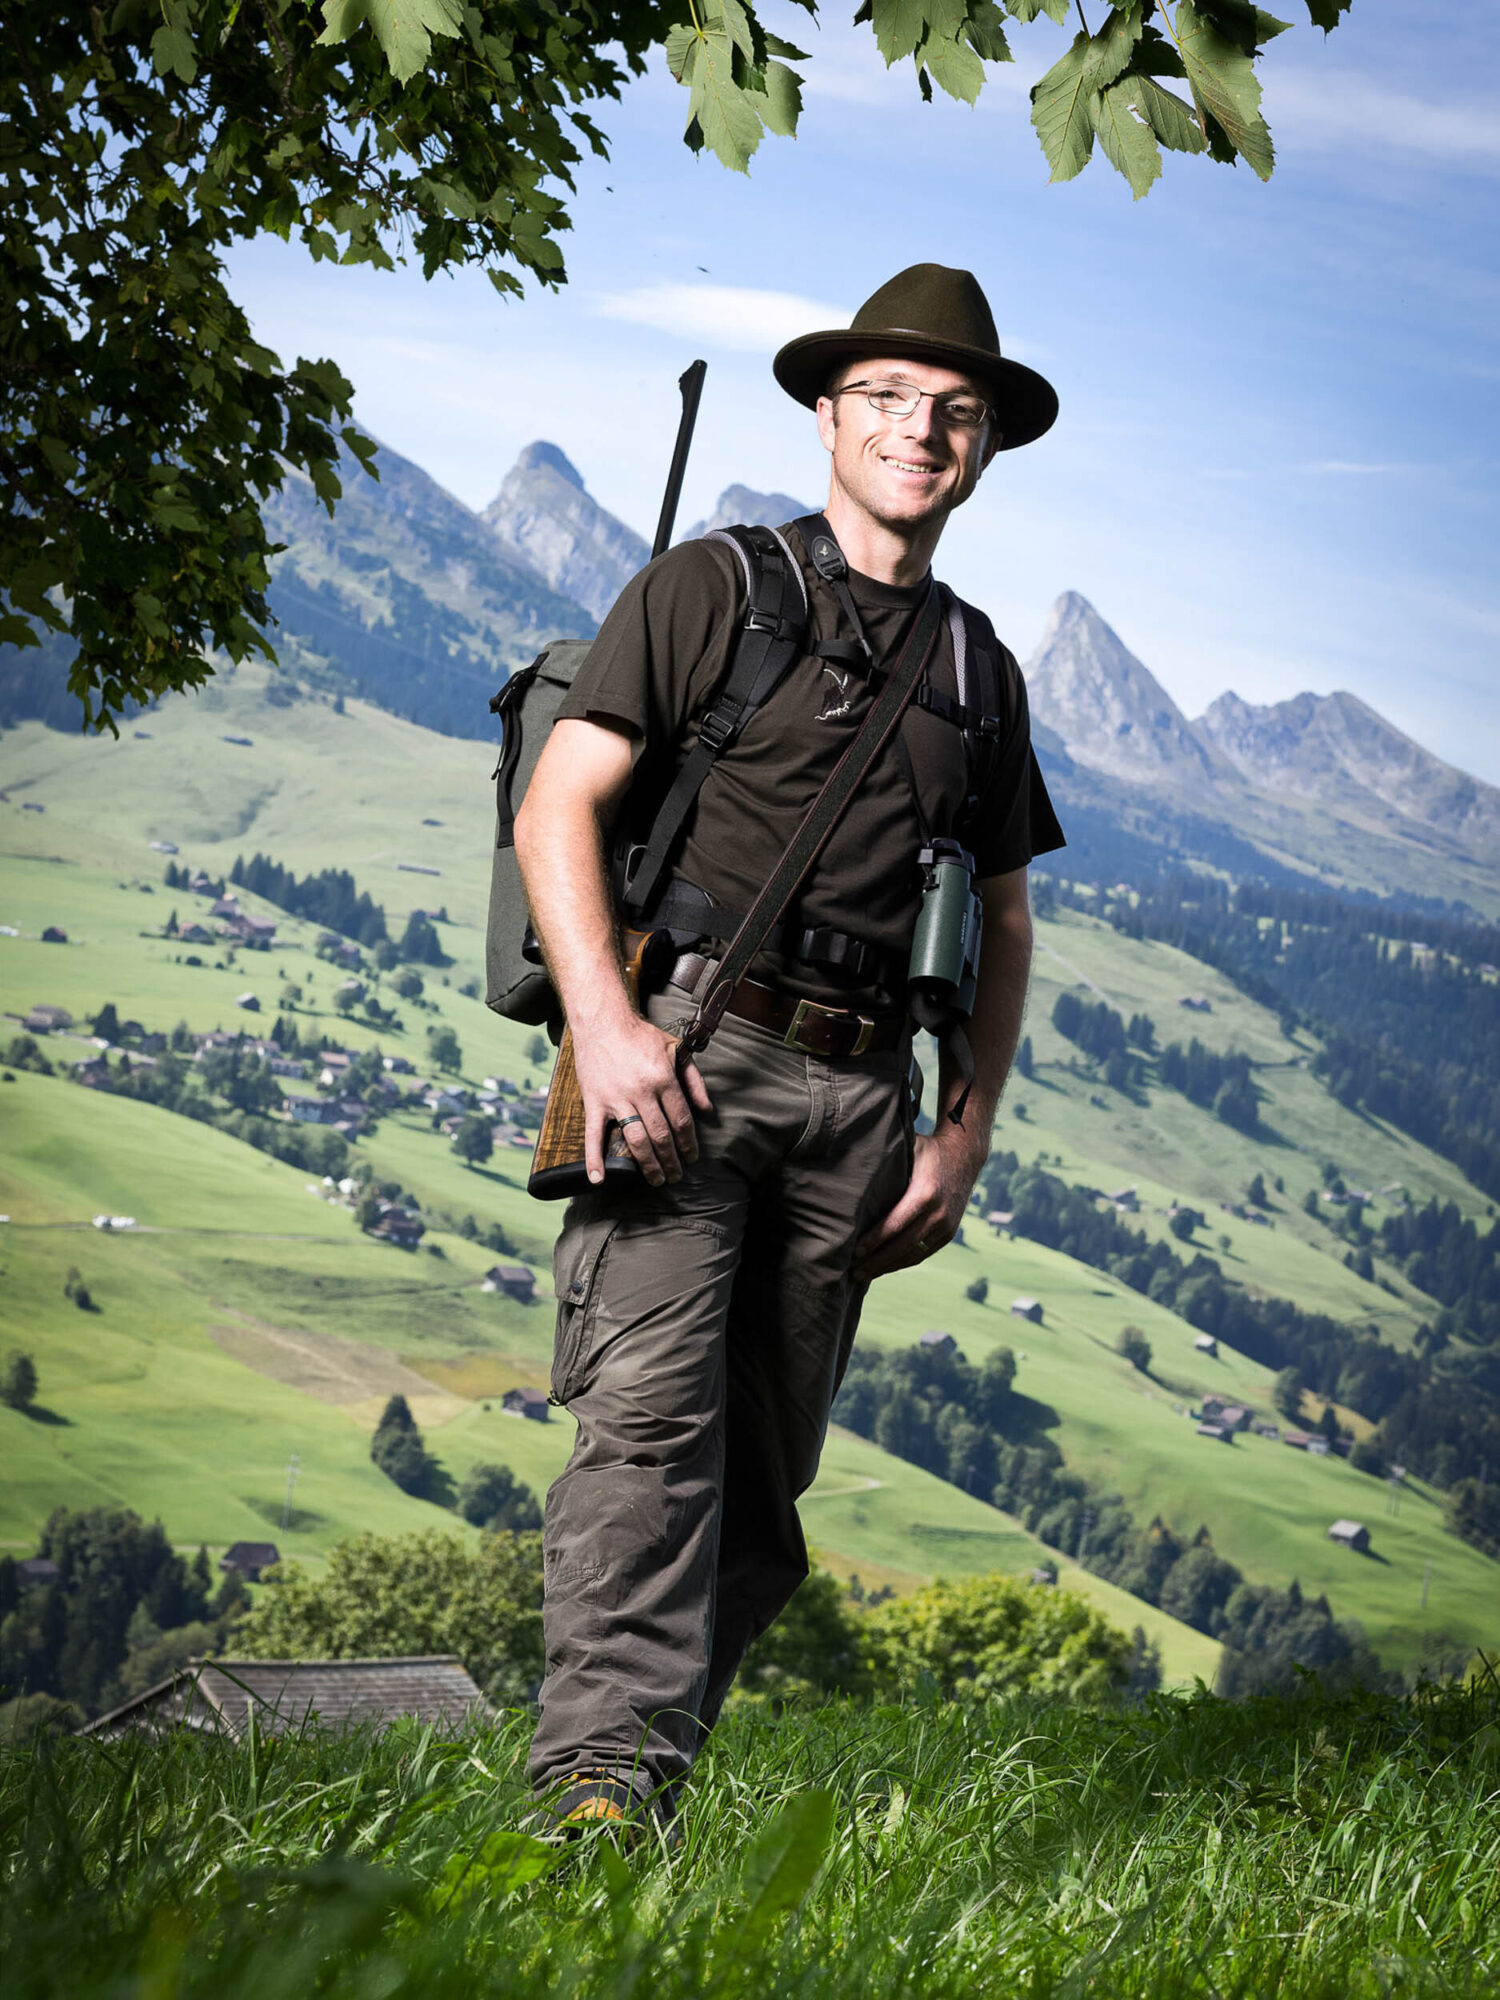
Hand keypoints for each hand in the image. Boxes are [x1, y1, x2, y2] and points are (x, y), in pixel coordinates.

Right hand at [571, 1012, 711, 1187]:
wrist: (603, 1021)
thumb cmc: (640, 1035)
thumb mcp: (675, 1050)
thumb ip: (694, 1080)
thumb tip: (707, 1110)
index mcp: (663, 1079)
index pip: (681, 1120)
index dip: (689, 1144)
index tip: (692, 1158)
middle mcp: (641, 1092)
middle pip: (661, 1135)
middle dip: (672, 1160)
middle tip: (676, 1176)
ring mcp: (616, 1099)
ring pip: (636, 1140)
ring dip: (648, 1164)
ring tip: (656, 1179)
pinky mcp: (594, 1102)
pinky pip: (593, 1135)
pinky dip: (594, 1159)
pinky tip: (599, 1179)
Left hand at [852, 1129, 977, 1282]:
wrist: (965, 1156)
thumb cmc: (928, 1150)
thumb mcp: (909, 1149)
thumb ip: (886, 1161)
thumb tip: (854, 1171)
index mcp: (925, 1194)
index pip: (894, 1225)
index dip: (873, 1241)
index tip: (853, 1252)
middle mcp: (938, 1214)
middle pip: (902, 1246)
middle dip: (876, 1261)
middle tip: (853, 1272)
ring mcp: (946, 1226)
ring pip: (913, 1254)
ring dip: (888, 1267)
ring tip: (865, 1274)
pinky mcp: (949, 1233)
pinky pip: (924, 1253)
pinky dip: (903, 1262)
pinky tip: (885, 1266)